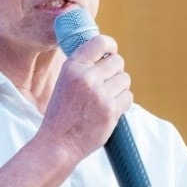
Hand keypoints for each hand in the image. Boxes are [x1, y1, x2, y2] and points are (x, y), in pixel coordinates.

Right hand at [40, 33, 131, 160]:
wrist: (58, 143)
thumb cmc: (61, 114)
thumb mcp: (64, 82)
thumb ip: (82, 67)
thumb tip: (106, 55)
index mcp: (72, 67)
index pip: (100, 42)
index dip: (110, 46)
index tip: (111, 52)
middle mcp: (86, 77)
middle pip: (117, 61)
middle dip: (116, 71)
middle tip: (107, 83)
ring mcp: (100, 94)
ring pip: (125, 79)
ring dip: (119, 88)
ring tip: (106, 99)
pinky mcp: (111, 110)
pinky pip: (128, 97)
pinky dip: (123, 103)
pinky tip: (110, 110)